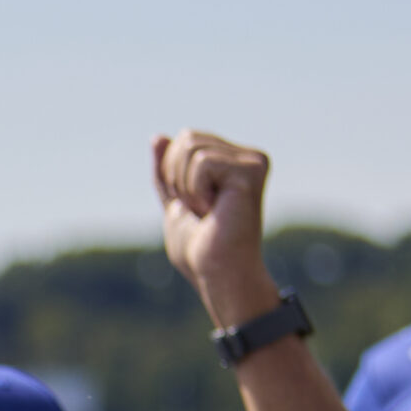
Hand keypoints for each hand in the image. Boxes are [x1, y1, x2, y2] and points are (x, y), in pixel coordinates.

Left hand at [151, 129, 280, 328]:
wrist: (216, 273)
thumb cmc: (199, 248)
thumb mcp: (174, 203)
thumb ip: (167, 172)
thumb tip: (158, 137)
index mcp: (232, 162)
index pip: (185, 140)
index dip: (173, 174)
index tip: (193, 206)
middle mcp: (248, 157)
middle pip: (187, 138)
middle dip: (177, 179)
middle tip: (199, 210)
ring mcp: (253, 161)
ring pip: (191, 147)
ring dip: (186, 188)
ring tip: (208, 211)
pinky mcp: (251, 169)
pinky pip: (201, 162)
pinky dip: (196, 191)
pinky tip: (215, 210)